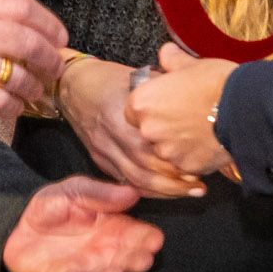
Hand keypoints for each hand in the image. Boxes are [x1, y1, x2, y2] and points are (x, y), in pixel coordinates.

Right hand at [0, 0, 65, 117]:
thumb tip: (21, 22)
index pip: (26, 9)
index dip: (49, 24)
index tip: (60, 37)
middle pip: (30, 43)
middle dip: (50, 59)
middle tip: (56, 69)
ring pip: (19, 76)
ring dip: (34, 87)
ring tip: (37, 91)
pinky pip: (0, 101)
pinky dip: (14, 107)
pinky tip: (16, 108)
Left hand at [3, 175, 162, 271]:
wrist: (16, 223)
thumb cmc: (53, 205)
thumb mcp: (75, 190)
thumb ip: (101, 194)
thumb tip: (133, 193)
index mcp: (114, 228)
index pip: (138, 236)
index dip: (148, 239)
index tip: (156, 240)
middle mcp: (106, 253)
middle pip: (128, 262)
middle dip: (136, 263)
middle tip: (142, 260)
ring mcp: (87, 270)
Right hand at [57, 56, 204, 196]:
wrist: (72, 85)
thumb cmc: (110, 79)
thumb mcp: (138, 79)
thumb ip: (165, 91)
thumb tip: (196, 100)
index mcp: (120, 114)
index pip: (149, 146)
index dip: (174, 159)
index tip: (198, 161)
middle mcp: (109, 136)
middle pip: (143, 169)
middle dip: (174, 181)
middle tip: (200, 184)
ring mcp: (102, 151)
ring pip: (134, 180)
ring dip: (164, 190)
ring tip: (190, 191)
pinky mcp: (99, 160)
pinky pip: (124, 181)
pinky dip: (148, 190)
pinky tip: (168, 192)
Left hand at [125, 44, 237, 178]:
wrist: (246, 108)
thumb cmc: (217, 83)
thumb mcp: (191, 64)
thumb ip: (172, 61)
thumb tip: (166, 53)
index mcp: (142, 102)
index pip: (133, 110)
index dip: (151, 107)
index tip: (165, 104)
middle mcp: (149, 130)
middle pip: (149, 132)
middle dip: (164, 127)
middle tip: (186, 116)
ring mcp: (168, 152)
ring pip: (167, 150)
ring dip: (178, 144)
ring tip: (200, 130)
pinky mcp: (187, 167)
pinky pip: (185, 163)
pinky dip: (194, 156)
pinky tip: (209, 142)